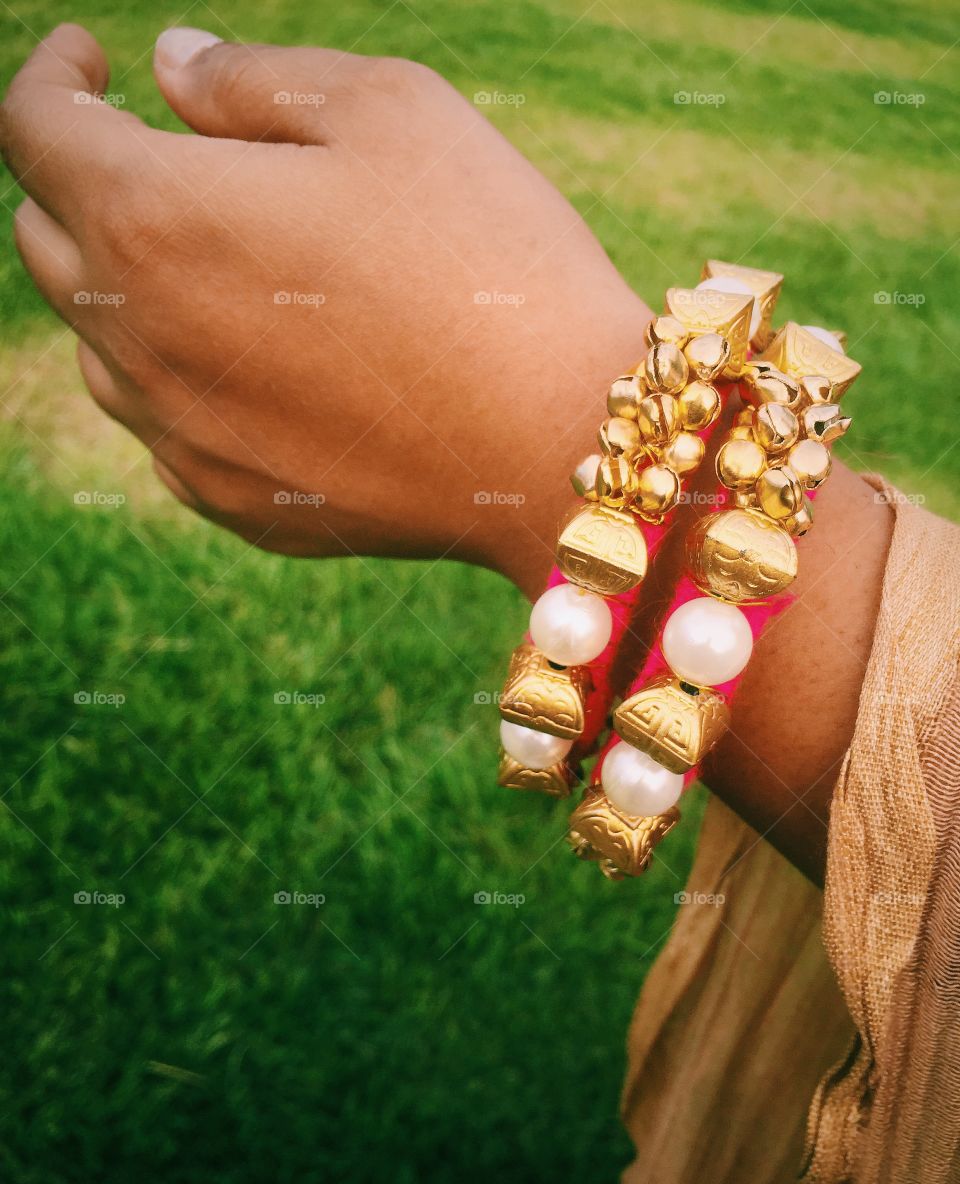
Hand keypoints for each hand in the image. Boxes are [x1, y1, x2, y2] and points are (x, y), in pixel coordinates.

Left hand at [1, 23, 648, 590]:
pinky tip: (257, 363)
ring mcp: (180, 435)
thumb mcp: (389, 110)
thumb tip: (173, 66)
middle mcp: (139, 337)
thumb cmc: (486, 259)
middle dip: (85, 179)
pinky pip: (166, 428)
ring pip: (101, 345)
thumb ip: (253, 78)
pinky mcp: (231, 502)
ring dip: (130, 287)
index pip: (34, 128)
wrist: (557, 440)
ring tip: (218, 263)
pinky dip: (184, 379)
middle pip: (46, 241)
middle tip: (165, 156)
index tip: (92, 55)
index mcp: (154, 217)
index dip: (52, 73)